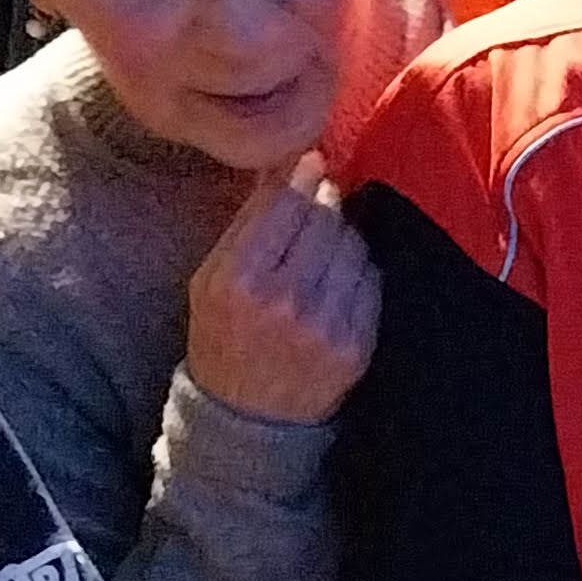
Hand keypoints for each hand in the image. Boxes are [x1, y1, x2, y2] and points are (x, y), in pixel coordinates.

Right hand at [183, 150, 379, 424]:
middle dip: (324, 202)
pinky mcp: (359, 343)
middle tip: (318, 203)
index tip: (310, 161)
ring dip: (343, 236)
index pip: (286, 203)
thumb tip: (286, 163)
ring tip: (323, 251)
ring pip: (353, 244)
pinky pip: (371, 280)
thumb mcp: (210, 281)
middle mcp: (285, 301)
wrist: (249, 419)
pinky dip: (358, 271)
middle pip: (325, 218)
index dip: (302, 173)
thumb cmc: (223, 338)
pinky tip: (339, 282)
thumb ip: (246, 223)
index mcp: (239, 280)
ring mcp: (327, 324)